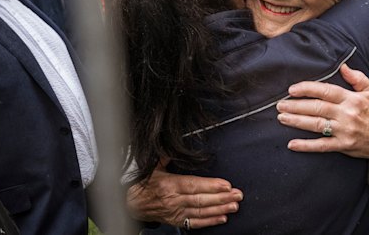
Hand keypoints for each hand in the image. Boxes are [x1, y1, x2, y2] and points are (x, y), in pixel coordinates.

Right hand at [126, 163, 242, 228]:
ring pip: (201, 211)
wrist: (132, 204)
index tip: (226, 184)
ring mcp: (176, 212)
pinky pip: (196, 222)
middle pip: (201, 199)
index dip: (211, 185)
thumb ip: (167, 157)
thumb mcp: (154, 168)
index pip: (194, 185)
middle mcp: (174, 200)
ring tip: (234, 206)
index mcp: (170, 185)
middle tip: (237, 195)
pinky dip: (210, 221)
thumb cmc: (144, 185)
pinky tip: (222, 218)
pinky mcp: (177, 221)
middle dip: (222, 198)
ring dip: (220, 209)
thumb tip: (173, 146)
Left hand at [276, 64, 368, 173]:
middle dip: (296, 106)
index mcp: (352, 99)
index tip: (292, 90)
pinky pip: (322, 145)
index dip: (307, 89)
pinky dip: (306, 145)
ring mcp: (344, 131)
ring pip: (316, 125)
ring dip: (297, 121)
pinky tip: (292, 144)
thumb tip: (342, 66)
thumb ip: (357, 78)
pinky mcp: (343, 146)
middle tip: (280, 105)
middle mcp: (347, 114)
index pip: (326, 91)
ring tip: (282, 118)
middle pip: (317, 107)